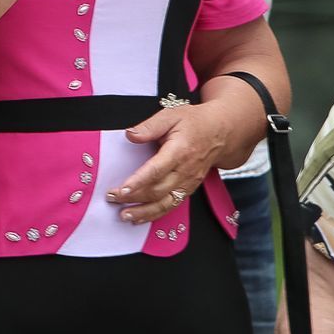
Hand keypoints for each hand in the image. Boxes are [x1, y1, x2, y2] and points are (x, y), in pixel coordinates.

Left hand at [108, 97, 247, 221]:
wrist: (222, 131)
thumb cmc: (195, 122)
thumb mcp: (171, 115)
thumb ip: (149, 126)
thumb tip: (130, 135)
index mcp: (180, 151)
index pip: (157, 170)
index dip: (139, 181)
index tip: (122, 190)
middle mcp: (186, 170)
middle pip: (159, 190)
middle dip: (134, 197)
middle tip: (111, 198)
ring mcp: (189, 182)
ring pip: (166, 203)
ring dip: (145, 212)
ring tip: (125, 216)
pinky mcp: (189, 188)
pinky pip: (173, 205)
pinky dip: (156, 214)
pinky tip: (141, 218)